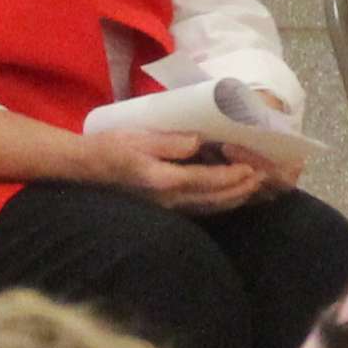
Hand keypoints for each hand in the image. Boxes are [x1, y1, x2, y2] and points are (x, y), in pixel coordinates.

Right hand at [86, 127, 267, 210]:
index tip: (253, 168)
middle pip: (213, 199)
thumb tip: (198, 142)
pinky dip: (217, 204)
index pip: (207, 181)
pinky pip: (197, 210)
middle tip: (263, 178)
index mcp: (163, 180)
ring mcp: (165, 207)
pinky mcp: (162, 208)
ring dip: (233, 199)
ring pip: (208, 208)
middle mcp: (168, 199)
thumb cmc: (110, 146)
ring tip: (253, 188)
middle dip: (240, 190)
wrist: (84, 168)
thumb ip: (170, 142)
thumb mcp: (139, 137)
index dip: (233, 176)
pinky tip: (227, 197)